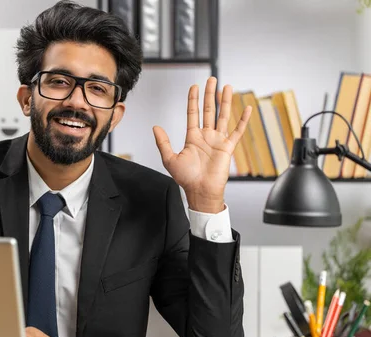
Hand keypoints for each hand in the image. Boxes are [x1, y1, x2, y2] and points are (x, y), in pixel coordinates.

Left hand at [153, 77, 251, 212]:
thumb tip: (155, 127)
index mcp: (192, 138)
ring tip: (226, 86)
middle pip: (208, 110)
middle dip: (210, 94)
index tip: (194, 87)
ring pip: (222, 116)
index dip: (193, 100)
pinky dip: (242, 120)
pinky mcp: (228, 148)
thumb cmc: (186, 179)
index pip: (193, 113)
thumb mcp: (170, 159)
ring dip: (225, 101)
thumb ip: (163, 142)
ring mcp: (218, 141)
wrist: (200, 191)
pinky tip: (246, 108)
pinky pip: (237, 131)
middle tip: (211, 79)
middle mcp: (206, 136)